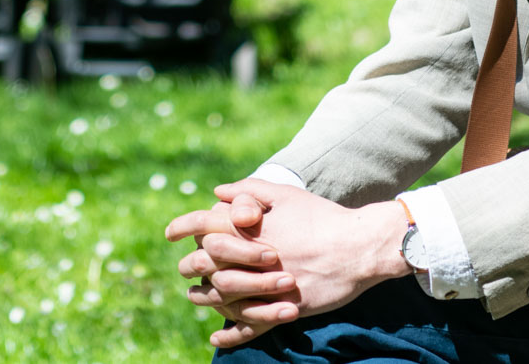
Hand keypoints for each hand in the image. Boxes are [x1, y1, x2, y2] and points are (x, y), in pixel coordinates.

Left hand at [167, 179, 410, 348]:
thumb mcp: (286, 193)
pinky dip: (230, 335)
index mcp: (250, 228)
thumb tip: (217, 193)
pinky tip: (217, 338)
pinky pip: (249, 327)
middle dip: (190, 264)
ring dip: (204, 298)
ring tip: (195, 296)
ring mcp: (265, 286)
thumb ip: (249, 190)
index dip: (183, 227)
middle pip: (206, 263)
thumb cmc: (322, 216)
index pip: (205, 226)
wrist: (358, 247)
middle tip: (184, 266)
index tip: (170, 232)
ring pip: (222, 296)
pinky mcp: (281, 309)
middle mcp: (252, 258)